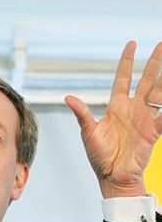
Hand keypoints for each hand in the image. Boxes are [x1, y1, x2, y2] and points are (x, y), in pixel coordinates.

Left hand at [65, 41, 161, 197]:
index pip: (123, 78)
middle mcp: (132, 109)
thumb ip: (82, 114)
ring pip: (158, 93)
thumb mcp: (88, 132)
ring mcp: (145, 119)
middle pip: (146, 80)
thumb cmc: (99, 155)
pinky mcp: (154, 132)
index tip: (132, 44)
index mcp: (116, 106)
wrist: (112, 176)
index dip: (128, 62)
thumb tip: (68, 97)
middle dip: (155, 62)